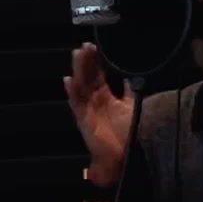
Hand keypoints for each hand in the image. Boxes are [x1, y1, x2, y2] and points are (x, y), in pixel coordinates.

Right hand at [64, 43, 133, 185]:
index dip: (96, 63)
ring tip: (78, 54)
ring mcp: (88, 110)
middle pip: (88, 78)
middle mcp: (95, 103)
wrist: (125, 156)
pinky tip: (69, 80)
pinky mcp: (83, 120)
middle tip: (86, 45)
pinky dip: (73, 92)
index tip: (94, 48)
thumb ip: (130, 92)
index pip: (98, 76)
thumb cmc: (130, 134)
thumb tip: (131, 78)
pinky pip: (77, 104)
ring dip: (80, 70)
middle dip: (87, 62)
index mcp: (107, 99)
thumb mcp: (133, 108)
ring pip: (81, 86)